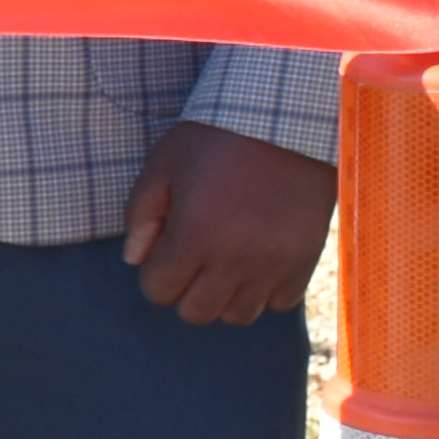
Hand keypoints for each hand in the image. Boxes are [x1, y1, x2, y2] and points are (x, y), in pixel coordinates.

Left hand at [122, 120, 335, 323]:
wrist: (289, 122)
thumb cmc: (219, 139)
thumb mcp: (165, 163)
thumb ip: (141, 214)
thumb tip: (134, 259)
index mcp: (195, 234)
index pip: (159, 291)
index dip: (156, 275)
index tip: (167, 251)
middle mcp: (235, 258)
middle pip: (196, 313)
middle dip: (186, 291)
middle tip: (194, 259)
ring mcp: (273, 264)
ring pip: (238, 315)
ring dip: (226, 296)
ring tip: (227, 262)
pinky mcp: (304, 262)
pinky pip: (279, 303)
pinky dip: (266, 291)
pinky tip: (259, 261)